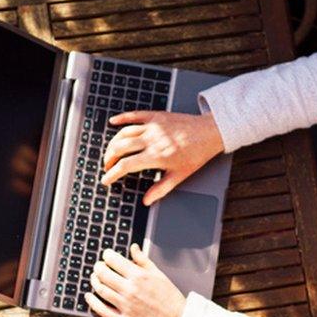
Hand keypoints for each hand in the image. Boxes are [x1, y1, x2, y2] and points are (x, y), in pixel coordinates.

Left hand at [86, 244, 184, 316]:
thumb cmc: (170, 298)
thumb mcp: (159, 274)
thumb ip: (143, 260)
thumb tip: (133, 247)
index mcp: (139, 276)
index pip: (114, 260)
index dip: (107, 255)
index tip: (107, 255)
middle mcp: (130, 289)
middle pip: (103, 274)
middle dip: (98, 267)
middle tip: (99, 266)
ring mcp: (126, 305)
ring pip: (101, 290)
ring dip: (94, 281)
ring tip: (95, 278)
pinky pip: (102, 310)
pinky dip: (92, 302)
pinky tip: (89, 296)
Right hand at [101, 111, 223, 205]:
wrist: (210, 132)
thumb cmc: (197, 154)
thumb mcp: (180, 175)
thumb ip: (161, 189)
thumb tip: (146, 201)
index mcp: (156, 156)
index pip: (126, 166)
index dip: (112, 174)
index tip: (106, 180)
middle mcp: (151, 140)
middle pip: (120, 148)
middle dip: (109, 159)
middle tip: (108, 167)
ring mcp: (152, 126)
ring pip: (124, 133)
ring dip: (113, 143)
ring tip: (110, 152)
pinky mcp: (156, 116)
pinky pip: (134, 115)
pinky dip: (121, 118)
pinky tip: (113, 122)